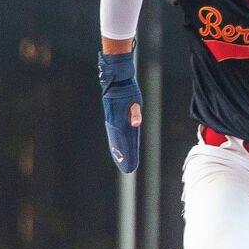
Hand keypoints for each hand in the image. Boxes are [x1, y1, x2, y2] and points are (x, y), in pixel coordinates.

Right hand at [98, 52, 142, 172]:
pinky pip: (113, 134)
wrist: (116, 80)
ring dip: (118, 151)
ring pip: (115, 140)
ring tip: (121, 162)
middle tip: (128, 169)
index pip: (126, 143)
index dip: (129, 155)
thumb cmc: (128, 90)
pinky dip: (115, 143)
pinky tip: (116, 147)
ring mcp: (112, 121)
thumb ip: (135, 113)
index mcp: (121, 121)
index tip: (132, 165)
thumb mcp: (135, 101)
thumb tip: (136, 125)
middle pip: (119, 144)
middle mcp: (114, 124)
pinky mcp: (111, 118)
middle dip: (124, 157)